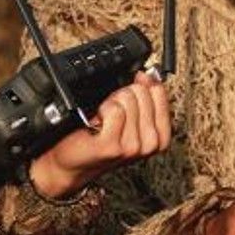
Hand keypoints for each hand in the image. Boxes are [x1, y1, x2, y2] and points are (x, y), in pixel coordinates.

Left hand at [26, 72, 170, 200]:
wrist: (74, 160)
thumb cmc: (100, 137)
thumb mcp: (128, 116)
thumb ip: (142, 96)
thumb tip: (146, 74)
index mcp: (160, 135)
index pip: (158, 91)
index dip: (140, 86)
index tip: (127, 98)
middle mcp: (150, 143)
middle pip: (141, 92)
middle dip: (122, 96)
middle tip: (111, 113)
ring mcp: (133, 146)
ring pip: (127, 99)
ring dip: (110, 103)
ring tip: (104, 119)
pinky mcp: (113, 146)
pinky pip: (114, 110)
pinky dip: (102, 110)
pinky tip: (97, 123)